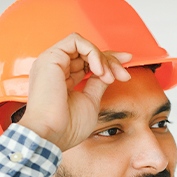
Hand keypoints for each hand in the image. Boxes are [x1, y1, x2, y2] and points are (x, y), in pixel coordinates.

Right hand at [17, 33, 131, 151]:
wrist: (51, 135)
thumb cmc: (67, 127)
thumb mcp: (90, 100)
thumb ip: (98, 83)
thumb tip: (110, 71)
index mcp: (60, 79)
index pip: (85, 61)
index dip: (107, 60)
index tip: (125, 67)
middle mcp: (54, 68)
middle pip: (87, 53)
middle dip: (110, 61)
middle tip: (123, 75)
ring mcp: (51, 62)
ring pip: (83, 45)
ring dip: (102, 58)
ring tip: (109, 77)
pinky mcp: (51, 58)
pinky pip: (76, 42)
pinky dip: (92, 53)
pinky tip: (99, 70)